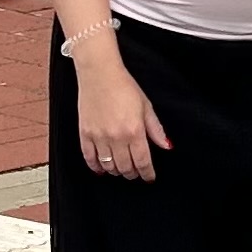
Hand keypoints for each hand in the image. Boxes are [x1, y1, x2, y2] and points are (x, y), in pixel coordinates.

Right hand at [75, 49, 170, 181]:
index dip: (147, 173)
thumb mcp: (146, 107)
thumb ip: (156, 129)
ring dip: (116, 171)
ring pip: (108, 166)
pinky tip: (102, 169)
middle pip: (126, 167)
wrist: (100, 74)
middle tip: (136, 173)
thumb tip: (166, 146)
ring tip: (121, 169)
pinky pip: (89, 158)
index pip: (143, 162)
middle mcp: (117, 137)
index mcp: (135, 131)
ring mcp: (99, 137)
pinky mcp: (85, 134)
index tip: (149, 177)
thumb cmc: (124, 87)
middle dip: (132, 174)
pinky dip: (96, 167)